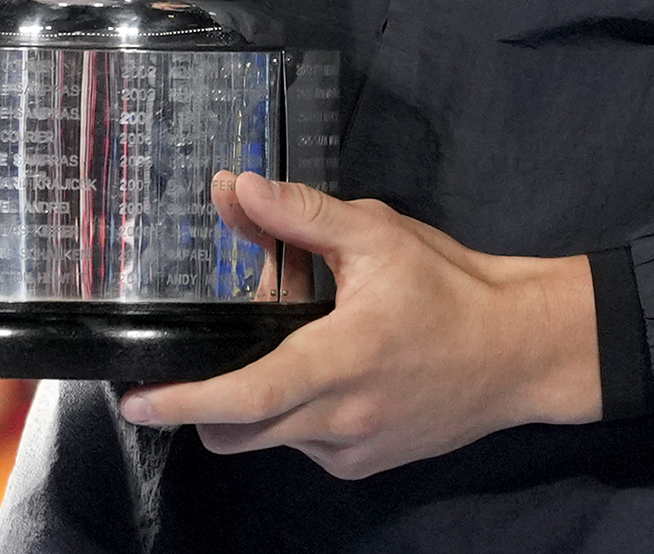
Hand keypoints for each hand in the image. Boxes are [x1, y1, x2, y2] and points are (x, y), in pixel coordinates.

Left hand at [119, 171, 600, 478]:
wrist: (520, 350)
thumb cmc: (451, 288)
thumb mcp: (378, 235)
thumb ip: (300, 215)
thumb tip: (234, 188)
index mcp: (338, 362)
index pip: (240, 398)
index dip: (180, 403)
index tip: (133, 400)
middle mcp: (338, 421)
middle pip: (235, 435)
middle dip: (201, 407)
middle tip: (198, 361)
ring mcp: (351, 451)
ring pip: (270, 440)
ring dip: (258, 403)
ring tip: (293, 348)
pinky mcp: (365, 465)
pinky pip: (306, 446)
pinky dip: (297, 415)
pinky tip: (332, 374)